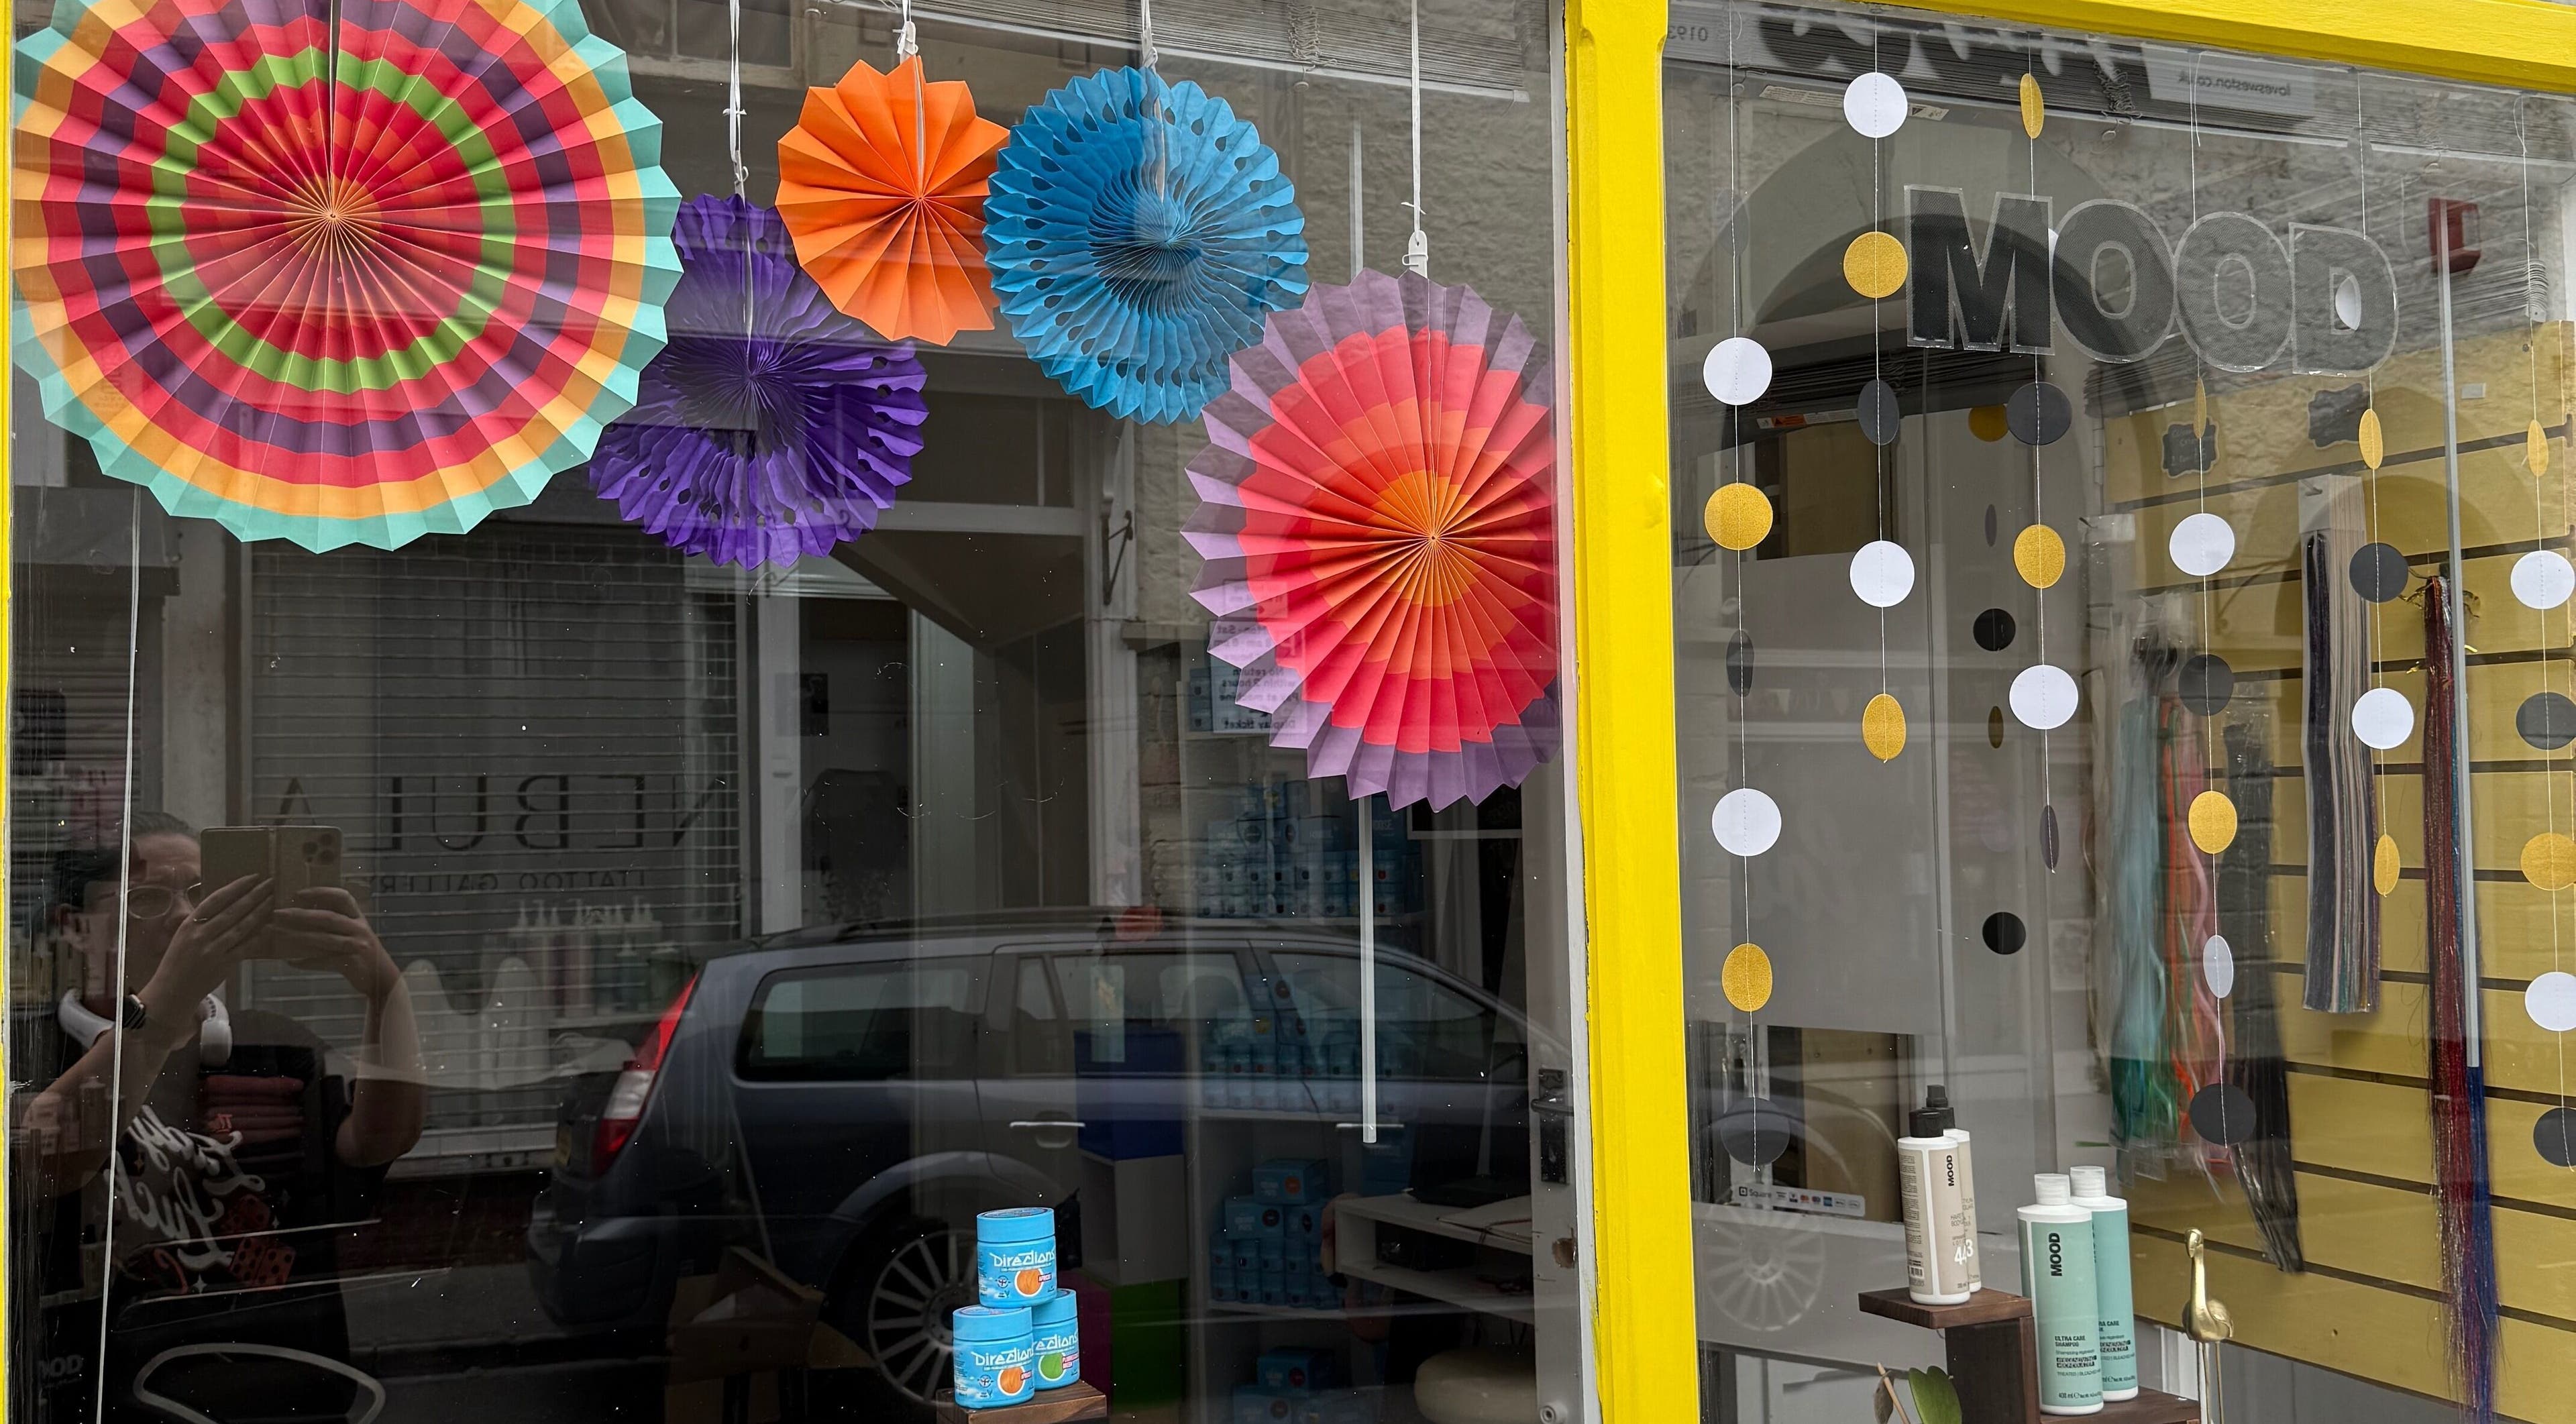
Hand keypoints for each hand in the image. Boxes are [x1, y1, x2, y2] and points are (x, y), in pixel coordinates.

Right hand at [140, 875, 271, 1021]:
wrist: (172, 991)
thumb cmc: (178, 961)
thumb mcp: (184, 936)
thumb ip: (202, 921)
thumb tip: (228, 902)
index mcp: (189, 924)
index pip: (216, 899)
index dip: (236, 886)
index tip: (253, 877)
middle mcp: (200, 935)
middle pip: (232, 910)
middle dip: (254, 895)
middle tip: (271, 882)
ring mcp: (212, 950)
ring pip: (241, 927)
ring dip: (259, 912)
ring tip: (273, 900)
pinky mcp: (223, 965)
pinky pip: (245, 948)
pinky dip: (258, 937)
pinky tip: (270, 927)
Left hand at [271, 888, 394, 997]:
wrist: (383, 979)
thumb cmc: (363, 954)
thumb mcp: (354, 935)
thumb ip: (335, 926)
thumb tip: (301, 918)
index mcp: (358, 918)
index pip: (343, 897)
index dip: (321, 892)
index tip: (298, 893)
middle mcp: (359, 929)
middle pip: (327, 917)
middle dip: (300, 914)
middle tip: (277, 913)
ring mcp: (356, 946)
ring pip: (323, 939)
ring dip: (297, 936)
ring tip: (277, 934)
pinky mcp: (352, 963)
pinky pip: (324, 961)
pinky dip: (306, 962)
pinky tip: (290, 962)